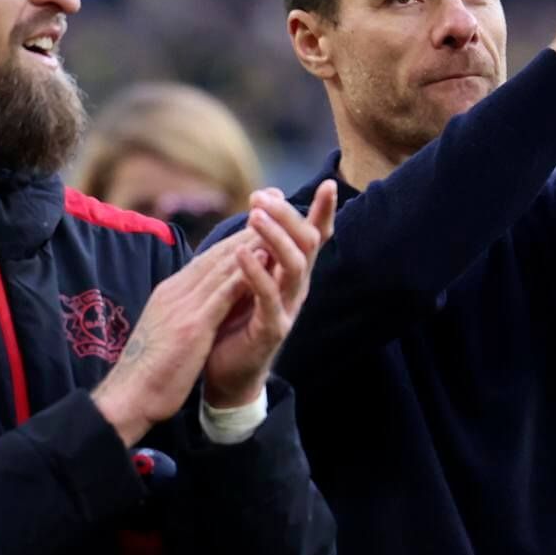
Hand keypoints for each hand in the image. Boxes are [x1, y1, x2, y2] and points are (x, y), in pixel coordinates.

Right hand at [91, 233, 254, 447]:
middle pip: (216, 256)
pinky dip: (244, 273)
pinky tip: (263, 259)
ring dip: (250, 245)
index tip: (255, 229)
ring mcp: (183, 306)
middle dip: (245, 234)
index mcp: (169, 294)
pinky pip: (223, 294)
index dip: (231, 244)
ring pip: (221, 267)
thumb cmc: (146, 372)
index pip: (205, 262)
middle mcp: (176, 292)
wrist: (128, 396)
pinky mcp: (192, 325)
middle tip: (273, 215)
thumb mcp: (164, 332)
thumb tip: (194, 306)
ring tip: (276, 227)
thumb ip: (180, 313)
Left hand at [200, 181, 336, 409]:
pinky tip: (242, 252)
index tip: (329, 182)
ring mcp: (288, 307)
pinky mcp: (272, 328)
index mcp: (293, 272)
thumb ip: (261, 240)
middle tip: (261, 198)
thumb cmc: (236, 319)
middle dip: (287, 216)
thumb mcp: (250, 274)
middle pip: (307, 243)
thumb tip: (270, 196)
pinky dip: (256, 270)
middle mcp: (297, 287)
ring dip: (274, 236)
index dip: (324, 211)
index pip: (315, 236)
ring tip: (254, 216)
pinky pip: (269, 295)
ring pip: (294, 264)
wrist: (226, 372)